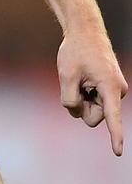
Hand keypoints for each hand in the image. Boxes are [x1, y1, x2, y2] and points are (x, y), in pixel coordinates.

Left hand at [57, 29, 127, 154]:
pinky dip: (84, 93)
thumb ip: (69, 99)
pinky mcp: (109, 90)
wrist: (85, 31)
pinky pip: (93, 102)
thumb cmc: (76, 50)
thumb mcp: (66, 75)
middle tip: (75, 81)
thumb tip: (77, 113)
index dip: (115, 136)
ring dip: (81, 98)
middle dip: (81, 105)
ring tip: (80, 77)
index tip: (118, 152)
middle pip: (93, 117)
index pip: (112, 117)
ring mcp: (114, 91)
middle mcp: (117, 91)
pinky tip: (83, 77)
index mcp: (109, 87)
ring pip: (92, 110)